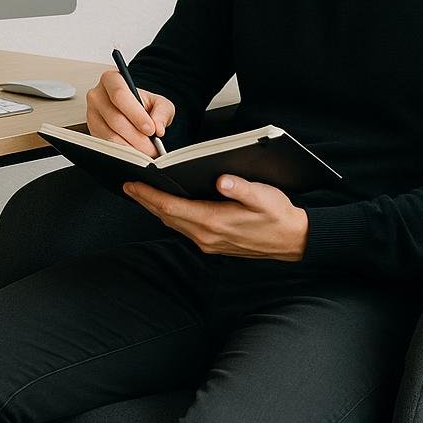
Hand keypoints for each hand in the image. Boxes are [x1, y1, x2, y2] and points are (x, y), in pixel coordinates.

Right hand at [86, 70, 173, 157]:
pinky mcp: (92, 131)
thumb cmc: (143, 104)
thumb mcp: (159, 102)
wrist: (133, 112)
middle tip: (152, 147)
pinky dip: (123, 152)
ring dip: (131, 147)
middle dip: (137, 137)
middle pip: (115, 119)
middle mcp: (97, 96)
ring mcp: (92, 114)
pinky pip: (106, 145)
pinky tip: (135, 153)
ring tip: (146, 152)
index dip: (136, 114)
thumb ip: (162, 112)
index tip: (150, 129)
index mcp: (112, 80)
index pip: (120, 96)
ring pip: (110, 135)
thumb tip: (158, 128)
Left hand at [123, 175, 308, 261]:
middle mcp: (207, 235)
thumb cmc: (279, 216)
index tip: (131, 184)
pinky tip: (167, 204)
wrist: (294, 241)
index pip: (172, 207)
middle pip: (167, 216)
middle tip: (128, 184)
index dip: (149, 195)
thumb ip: (242, 188)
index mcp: (214, 222)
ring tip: (142, 192)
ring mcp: (209, 242)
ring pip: (174, 223)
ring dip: (156, 208)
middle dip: (146, 200)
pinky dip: (171, 214)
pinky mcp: (213, 243)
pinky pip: (184, 228)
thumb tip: (222, 179)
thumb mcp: (265, 197)